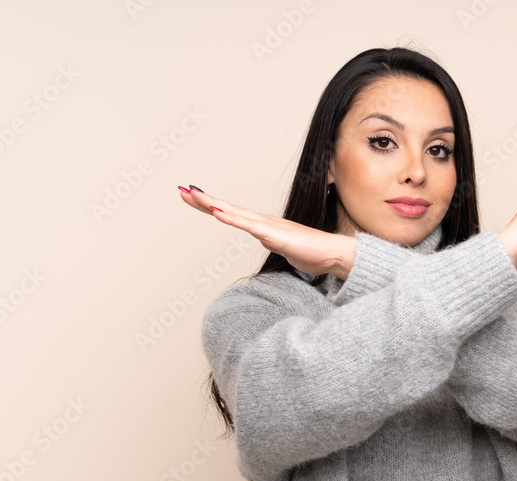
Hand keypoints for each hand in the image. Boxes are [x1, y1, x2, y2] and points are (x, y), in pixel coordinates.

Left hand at [178, 187, 357, 279]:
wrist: (333, 254)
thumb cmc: (312, 254)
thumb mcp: (284, 251)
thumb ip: (273, 244)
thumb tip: (265, 240)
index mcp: (263, 226)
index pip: (231, 214)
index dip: (211, 206)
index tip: (192, 198)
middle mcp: (262, 222)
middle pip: (227, 208)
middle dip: (203, 200)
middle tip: (182, 190)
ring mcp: (268, 227)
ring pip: (234, 213)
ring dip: (212, 203)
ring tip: (193, 195)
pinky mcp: (274, 235)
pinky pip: (248, 226)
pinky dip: (231, 218)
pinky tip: (217, 212)